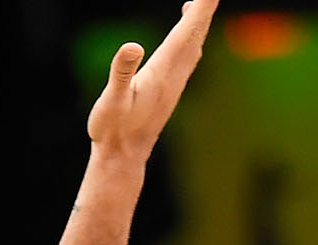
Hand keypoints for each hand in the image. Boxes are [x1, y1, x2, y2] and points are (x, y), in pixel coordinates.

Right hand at [87, 0, 218, 164]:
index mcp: (162, 71)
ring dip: (200, 22)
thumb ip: (122, 73)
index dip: (201, 7)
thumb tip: (132, 46)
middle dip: (205, 8)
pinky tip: (188, 38)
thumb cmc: (113, 129)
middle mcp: (174, 74)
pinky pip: (188, 56)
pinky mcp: (170, 90)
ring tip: (199, 4)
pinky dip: (192, 38)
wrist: (123, 156)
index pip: (187, 31)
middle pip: (196, 33)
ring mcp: (175, 83)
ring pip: (195, 44)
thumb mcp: (112, 100)